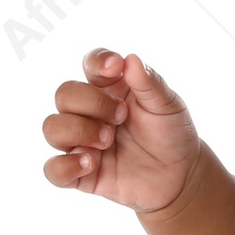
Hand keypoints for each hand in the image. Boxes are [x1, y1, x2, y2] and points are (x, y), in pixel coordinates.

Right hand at [41, 48, 199, 211]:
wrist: (182, 175)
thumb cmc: (171, 134)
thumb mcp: (168, 106)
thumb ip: (150, 84)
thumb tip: (130, 59)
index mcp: (110, 88)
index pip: (90, 65)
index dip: (97, 62)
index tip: (115, 67)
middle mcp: (89, 112)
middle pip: (64, 94)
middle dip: (91, 102)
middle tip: (121, 116)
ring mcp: (82, 143)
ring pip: (52, 128)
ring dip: (78, 130)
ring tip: (108, 141)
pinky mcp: (82, 174)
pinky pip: (54, 170)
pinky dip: (65, 166)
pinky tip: (90, 164)